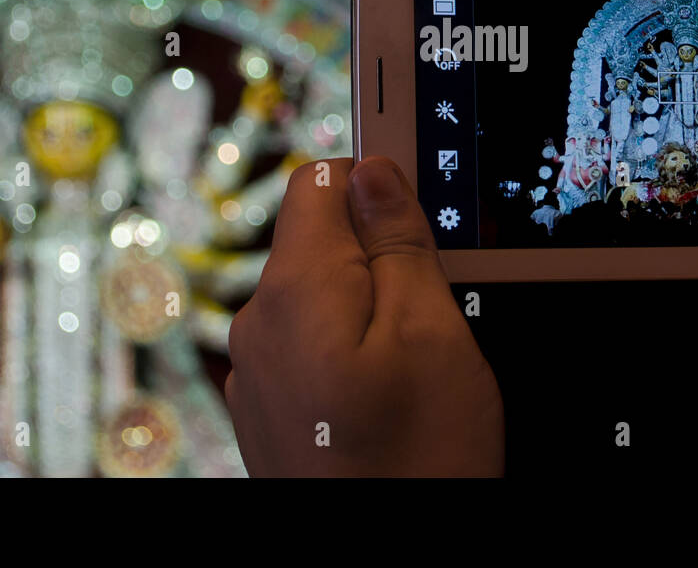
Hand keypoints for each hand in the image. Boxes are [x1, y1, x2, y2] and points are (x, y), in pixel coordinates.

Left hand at [225, 156, 503, 475]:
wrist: (393, 562)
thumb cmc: (417, 459)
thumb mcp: (431, 329)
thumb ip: (396, 238)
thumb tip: (372, 169)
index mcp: (294, 289)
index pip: (320, 179)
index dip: (378, 179)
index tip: (421, 199)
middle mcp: (258, 323)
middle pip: (321, 239)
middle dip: (381, 252)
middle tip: (439, 300)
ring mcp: (258, 371)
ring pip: (321, 294)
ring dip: (370, 302)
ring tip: (418, 357)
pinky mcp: (270, 407)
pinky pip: (311, 343)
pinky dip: (350, 346)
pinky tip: (389, 388)